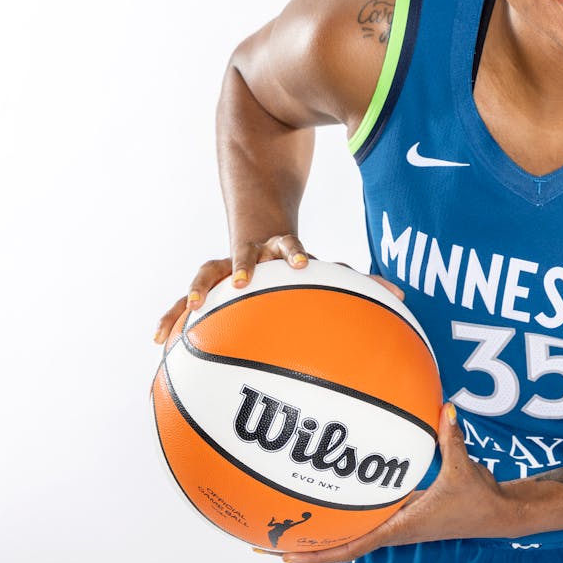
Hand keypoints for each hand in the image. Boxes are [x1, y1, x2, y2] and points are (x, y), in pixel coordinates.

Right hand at [152, 235, 402, 344]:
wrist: (256, 220)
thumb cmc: (296, 256)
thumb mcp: (326, 263)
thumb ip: (361, 280)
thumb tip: (405, 294)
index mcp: (281, 249)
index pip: (289, 246)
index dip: (294, 253)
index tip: (300, 263)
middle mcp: (250, 255)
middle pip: (240, 257)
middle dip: (239, 270)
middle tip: (240, 285)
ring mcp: (222, 267)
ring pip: (204, 275)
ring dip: (197, 292)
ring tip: (187, 315)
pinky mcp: (205, 283)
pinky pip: (184, 301)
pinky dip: (172, 317)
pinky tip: (157, 341)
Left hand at [277, 403, 517, 562]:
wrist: (498, 514)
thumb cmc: (479, 499)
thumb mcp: (464, 468)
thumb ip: (451, 437)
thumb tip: (445, 407)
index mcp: (403, 526)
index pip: (354, 546)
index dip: (319, 554)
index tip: (285, 557)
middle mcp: (394, 528)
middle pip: (341, 545)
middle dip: (304, 547)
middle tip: (264, 541)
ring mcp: (398, 523)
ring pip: (352, 533)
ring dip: (322, 533)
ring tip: (286, 522)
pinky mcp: (405, 513)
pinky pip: (369, 515)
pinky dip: (348, 512)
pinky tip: (334, 495)